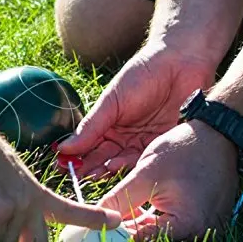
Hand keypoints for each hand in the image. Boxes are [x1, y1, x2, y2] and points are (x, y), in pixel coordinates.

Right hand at [56, 43, 217, 178]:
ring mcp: (144, 142)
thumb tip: (63, 147)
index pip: (88, 146)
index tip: (62, 167)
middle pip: (104, 159)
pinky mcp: (163, 145)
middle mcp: (124, 137)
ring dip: (110, 170)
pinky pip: (147, 160)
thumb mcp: (111, 101)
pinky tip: (123, 169)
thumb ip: (91, 126)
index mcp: (107, 125)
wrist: (180, 63)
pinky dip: (135, 166)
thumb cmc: (142, 74)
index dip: (75, 157)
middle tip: (79, 178)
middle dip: (90, 169)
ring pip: (124, 163)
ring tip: (99, 173)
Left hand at [98, 121, 237, 241]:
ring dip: (141, 222)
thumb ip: (119, 199)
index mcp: (188, 225)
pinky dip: (157, 217)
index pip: (142, 241)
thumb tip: (95, 216)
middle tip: (103, 220)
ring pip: (162, 231)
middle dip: (127, 229)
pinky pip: (175, 224)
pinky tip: (140, 207)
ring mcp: (208, 227)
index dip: (116, 235)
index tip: (96, 229)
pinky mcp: (207, 219)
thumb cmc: (186, 149)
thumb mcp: (146, 173)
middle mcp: (201, 232)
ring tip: (120, 210)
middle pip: (153, 239)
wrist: (220, 134)